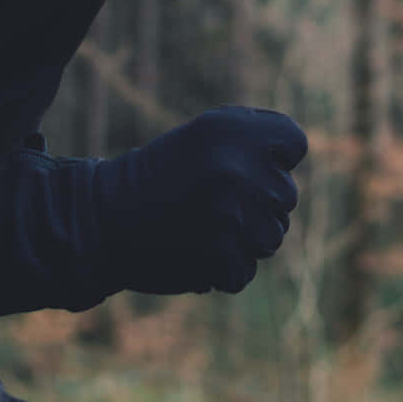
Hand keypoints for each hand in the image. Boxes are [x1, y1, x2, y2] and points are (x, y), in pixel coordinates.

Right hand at [91, 106, 306, 295]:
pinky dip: (224, 269)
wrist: (106, 217)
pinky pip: (247, 270)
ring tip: (206, 225)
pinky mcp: (222, 258)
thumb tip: (296, 160)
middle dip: (257, 201)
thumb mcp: (208, 133)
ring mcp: (232, 216)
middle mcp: (238, 169)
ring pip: (273, 237)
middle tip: (212, 198)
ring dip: (246, 238)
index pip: (294, 143)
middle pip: (287, 195)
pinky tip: (196, 250)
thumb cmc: (162, 172)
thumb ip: (258, 137)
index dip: (275, 157)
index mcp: (235, 130)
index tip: (240, 165)